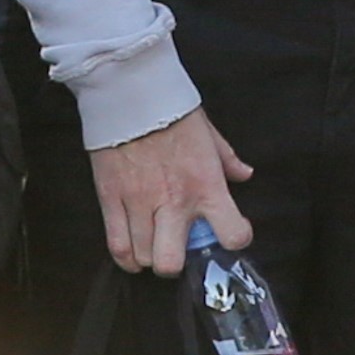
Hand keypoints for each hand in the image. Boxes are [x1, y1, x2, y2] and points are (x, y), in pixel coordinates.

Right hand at [89, 108, 253, 278]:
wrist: (129, 91)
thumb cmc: (171, 109)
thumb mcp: (209, 133)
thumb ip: (227, 160)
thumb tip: (243, 174)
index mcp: (205, 185)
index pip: (232, 234)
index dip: (235, 238)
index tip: (228, 233)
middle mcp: (173, 202)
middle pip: (171, 262)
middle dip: (175, 263)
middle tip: (177, 248)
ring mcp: (138, 203)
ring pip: (142, 256)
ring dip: (150, 256)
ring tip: (154, 244)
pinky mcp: (110, 199)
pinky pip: (116, 245)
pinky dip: (125, 257)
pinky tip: (132, 253)